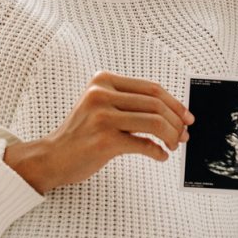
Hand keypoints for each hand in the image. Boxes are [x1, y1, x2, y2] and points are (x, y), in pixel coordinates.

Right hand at [4, 71, 193, 193]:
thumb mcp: (100, 106)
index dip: (174, 102)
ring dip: (171, 136)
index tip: (186, 116)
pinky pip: (143, 144)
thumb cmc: (81, 134)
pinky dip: (157, 151)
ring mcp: (102, 117)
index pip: (151, 87)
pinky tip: (160, 155)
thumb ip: (129, 103)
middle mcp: (101, 94)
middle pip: (155, 104)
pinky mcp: (104, 141)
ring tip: (174, 145)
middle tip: (184, 134)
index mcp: (103, 81)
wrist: (52, 157)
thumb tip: (171, 112)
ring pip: (153, 122)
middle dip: (176, 121)